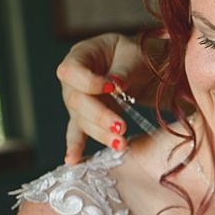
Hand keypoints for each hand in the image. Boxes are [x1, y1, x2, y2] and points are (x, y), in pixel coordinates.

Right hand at [55, 33, 143, 164]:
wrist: (142, 67)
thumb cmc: (135, 55)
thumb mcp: (134, 54)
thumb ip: (124, 69)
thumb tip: (116, 84)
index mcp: (80, 56)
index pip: (71, 71)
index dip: (88, 82)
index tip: (114, 88)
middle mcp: (72, 81)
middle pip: (75, 100)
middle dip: (98, 116)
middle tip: (120, 127)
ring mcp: (77, 101)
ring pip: (81, 120)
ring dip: (99, 134)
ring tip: (120, 144)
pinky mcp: (86, 118)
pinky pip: (78, 133)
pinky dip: (76, 146)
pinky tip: (72, 161)